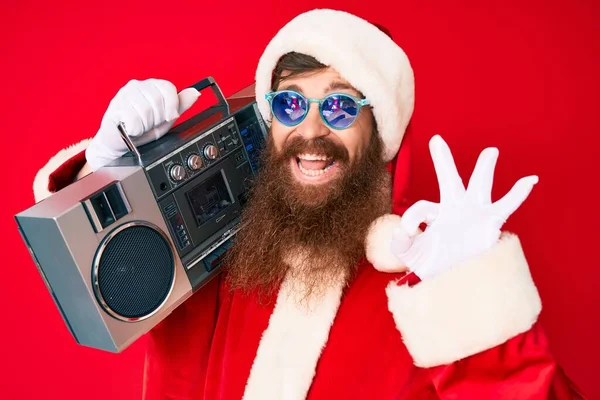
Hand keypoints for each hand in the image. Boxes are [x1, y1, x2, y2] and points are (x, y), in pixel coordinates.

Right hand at [85, 79, 199, 169]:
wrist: (120, 143)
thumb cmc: (143, 129)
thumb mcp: (166, 118)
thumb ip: (180, 105)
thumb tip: (195, 93)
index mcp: (151, 86)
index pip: (168, 88)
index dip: (171, 106)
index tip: (168, 116)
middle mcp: (137, 86)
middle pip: (158, 100)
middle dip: (157, 119)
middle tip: (149, 124)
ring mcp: (124, 95)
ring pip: (146, 111)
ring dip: (145, 125)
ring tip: (139, 126)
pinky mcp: (115, 107)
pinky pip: (134, 120)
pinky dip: (135, 130)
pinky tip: (131, 128)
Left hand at [391, 135, 537, 279]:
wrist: (455, 284)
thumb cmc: (433, 267)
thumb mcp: (411, 256)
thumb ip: (400, 244)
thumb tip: (403, 229)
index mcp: (433, 215)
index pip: (420, 208)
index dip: (411, 218)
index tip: (408, 232)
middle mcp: (453, 209)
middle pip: (448, 179)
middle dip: (443, 160)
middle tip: (437, 140)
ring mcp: (473, 214)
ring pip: (479, 185)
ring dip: (484, 168)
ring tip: (490, 151)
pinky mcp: (490, 223)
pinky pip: (506, 205)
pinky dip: (518, 192)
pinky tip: (530, 179)